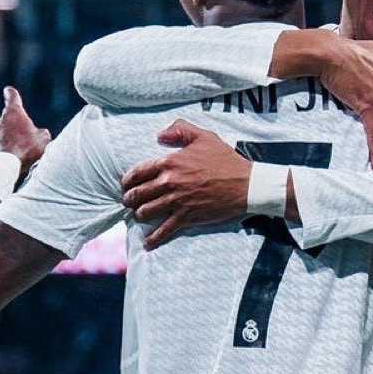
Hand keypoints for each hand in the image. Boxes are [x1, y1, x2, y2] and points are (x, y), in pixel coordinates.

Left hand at [0, 87, 51, 174]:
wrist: (7, 167)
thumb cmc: (27, 150)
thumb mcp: (44, 140)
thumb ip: (41, 133)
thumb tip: (40, 134)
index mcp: (13, 114)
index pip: (12, 98)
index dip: (11, 94)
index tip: (8, 91)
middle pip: (6, 123)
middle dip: (13, 130)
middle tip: (23, 143)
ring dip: (3, 142)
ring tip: (14, 156)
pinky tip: (5, 162)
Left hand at [121, 120, 251, 249]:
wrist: (246, 185)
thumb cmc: (226, 160)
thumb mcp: (204, 137)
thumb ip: (180, 130)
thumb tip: (160, 135)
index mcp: (170, 162)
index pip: (137, 173)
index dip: (127, 181)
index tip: (126, 185)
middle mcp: (169, 182)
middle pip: (137, 194)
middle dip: (130, 199)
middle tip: (130, 202)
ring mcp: (177, 201)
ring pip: (145, 212)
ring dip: (139, 215)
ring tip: (140, 216)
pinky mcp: (186, 217)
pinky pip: (163, 231)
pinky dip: (153, 239)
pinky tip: (147, 243)